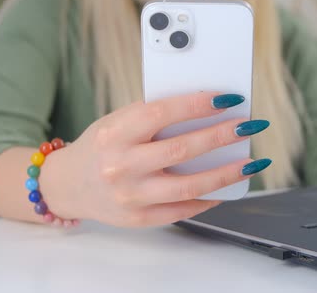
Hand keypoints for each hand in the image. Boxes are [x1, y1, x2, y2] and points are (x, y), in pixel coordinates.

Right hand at [40, 92, 269, 226]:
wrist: (67, 184)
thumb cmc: (99, 146)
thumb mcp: (117, 122)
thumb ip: (153, 118)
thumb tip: (204, 111)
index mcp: (114, 133)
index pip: (162, 114)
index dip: (198, 105)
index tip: (227, 98)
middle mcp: (120, 165)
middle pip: (182, 150)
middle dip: (222, 136)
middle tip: (248, 126)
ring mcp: (130, 196)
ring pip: (189, 186)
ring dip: (226, 173)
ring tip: (250, 162)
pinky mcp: (138, 218)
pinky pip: (182, 210)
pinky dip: (207, 199)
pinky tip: (224, 188)